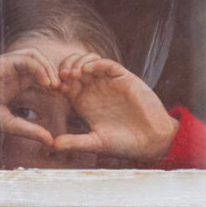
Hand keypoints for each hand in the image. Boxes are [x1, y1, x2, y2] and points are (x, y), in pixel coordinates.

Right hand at [0, 49, 59, 145]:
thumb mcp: (9, 124)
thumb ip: (30, 130)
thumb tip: (51, 142)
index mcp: (16, 86)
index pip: (42, 78)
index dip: (55, 85)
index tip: (64, 98)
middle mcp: (13, 73)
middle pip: (42, 64)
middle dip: (57, 75)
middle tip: (66, 90)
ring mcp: (7, 66)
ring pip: (36, 56)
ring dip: (49, 68)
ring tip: (55, 86)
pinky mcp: (2, 62)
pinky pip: (27, 57)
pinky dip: (39, 67)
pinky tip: (45, 82)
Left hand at [53, 53, 179, 163]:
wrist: (152, 140)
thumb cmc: (124, 144)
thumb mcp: (96, 143)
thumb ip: (75, 142)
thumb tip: (53, 145)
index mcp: (85, 103)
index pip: (66, 84)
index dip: (57, 82)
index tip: (54, 88)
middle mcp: (96, 90)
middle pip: (74, 67)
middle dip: (65, 67)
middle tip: (62, 77)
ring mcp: (109, 83)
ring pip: (90, 61)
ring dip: (79, 62)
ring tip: (73, 74)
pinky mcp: (124, 78)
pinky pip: (107, 64)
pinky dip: (96, 63)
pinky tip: (87, 70)